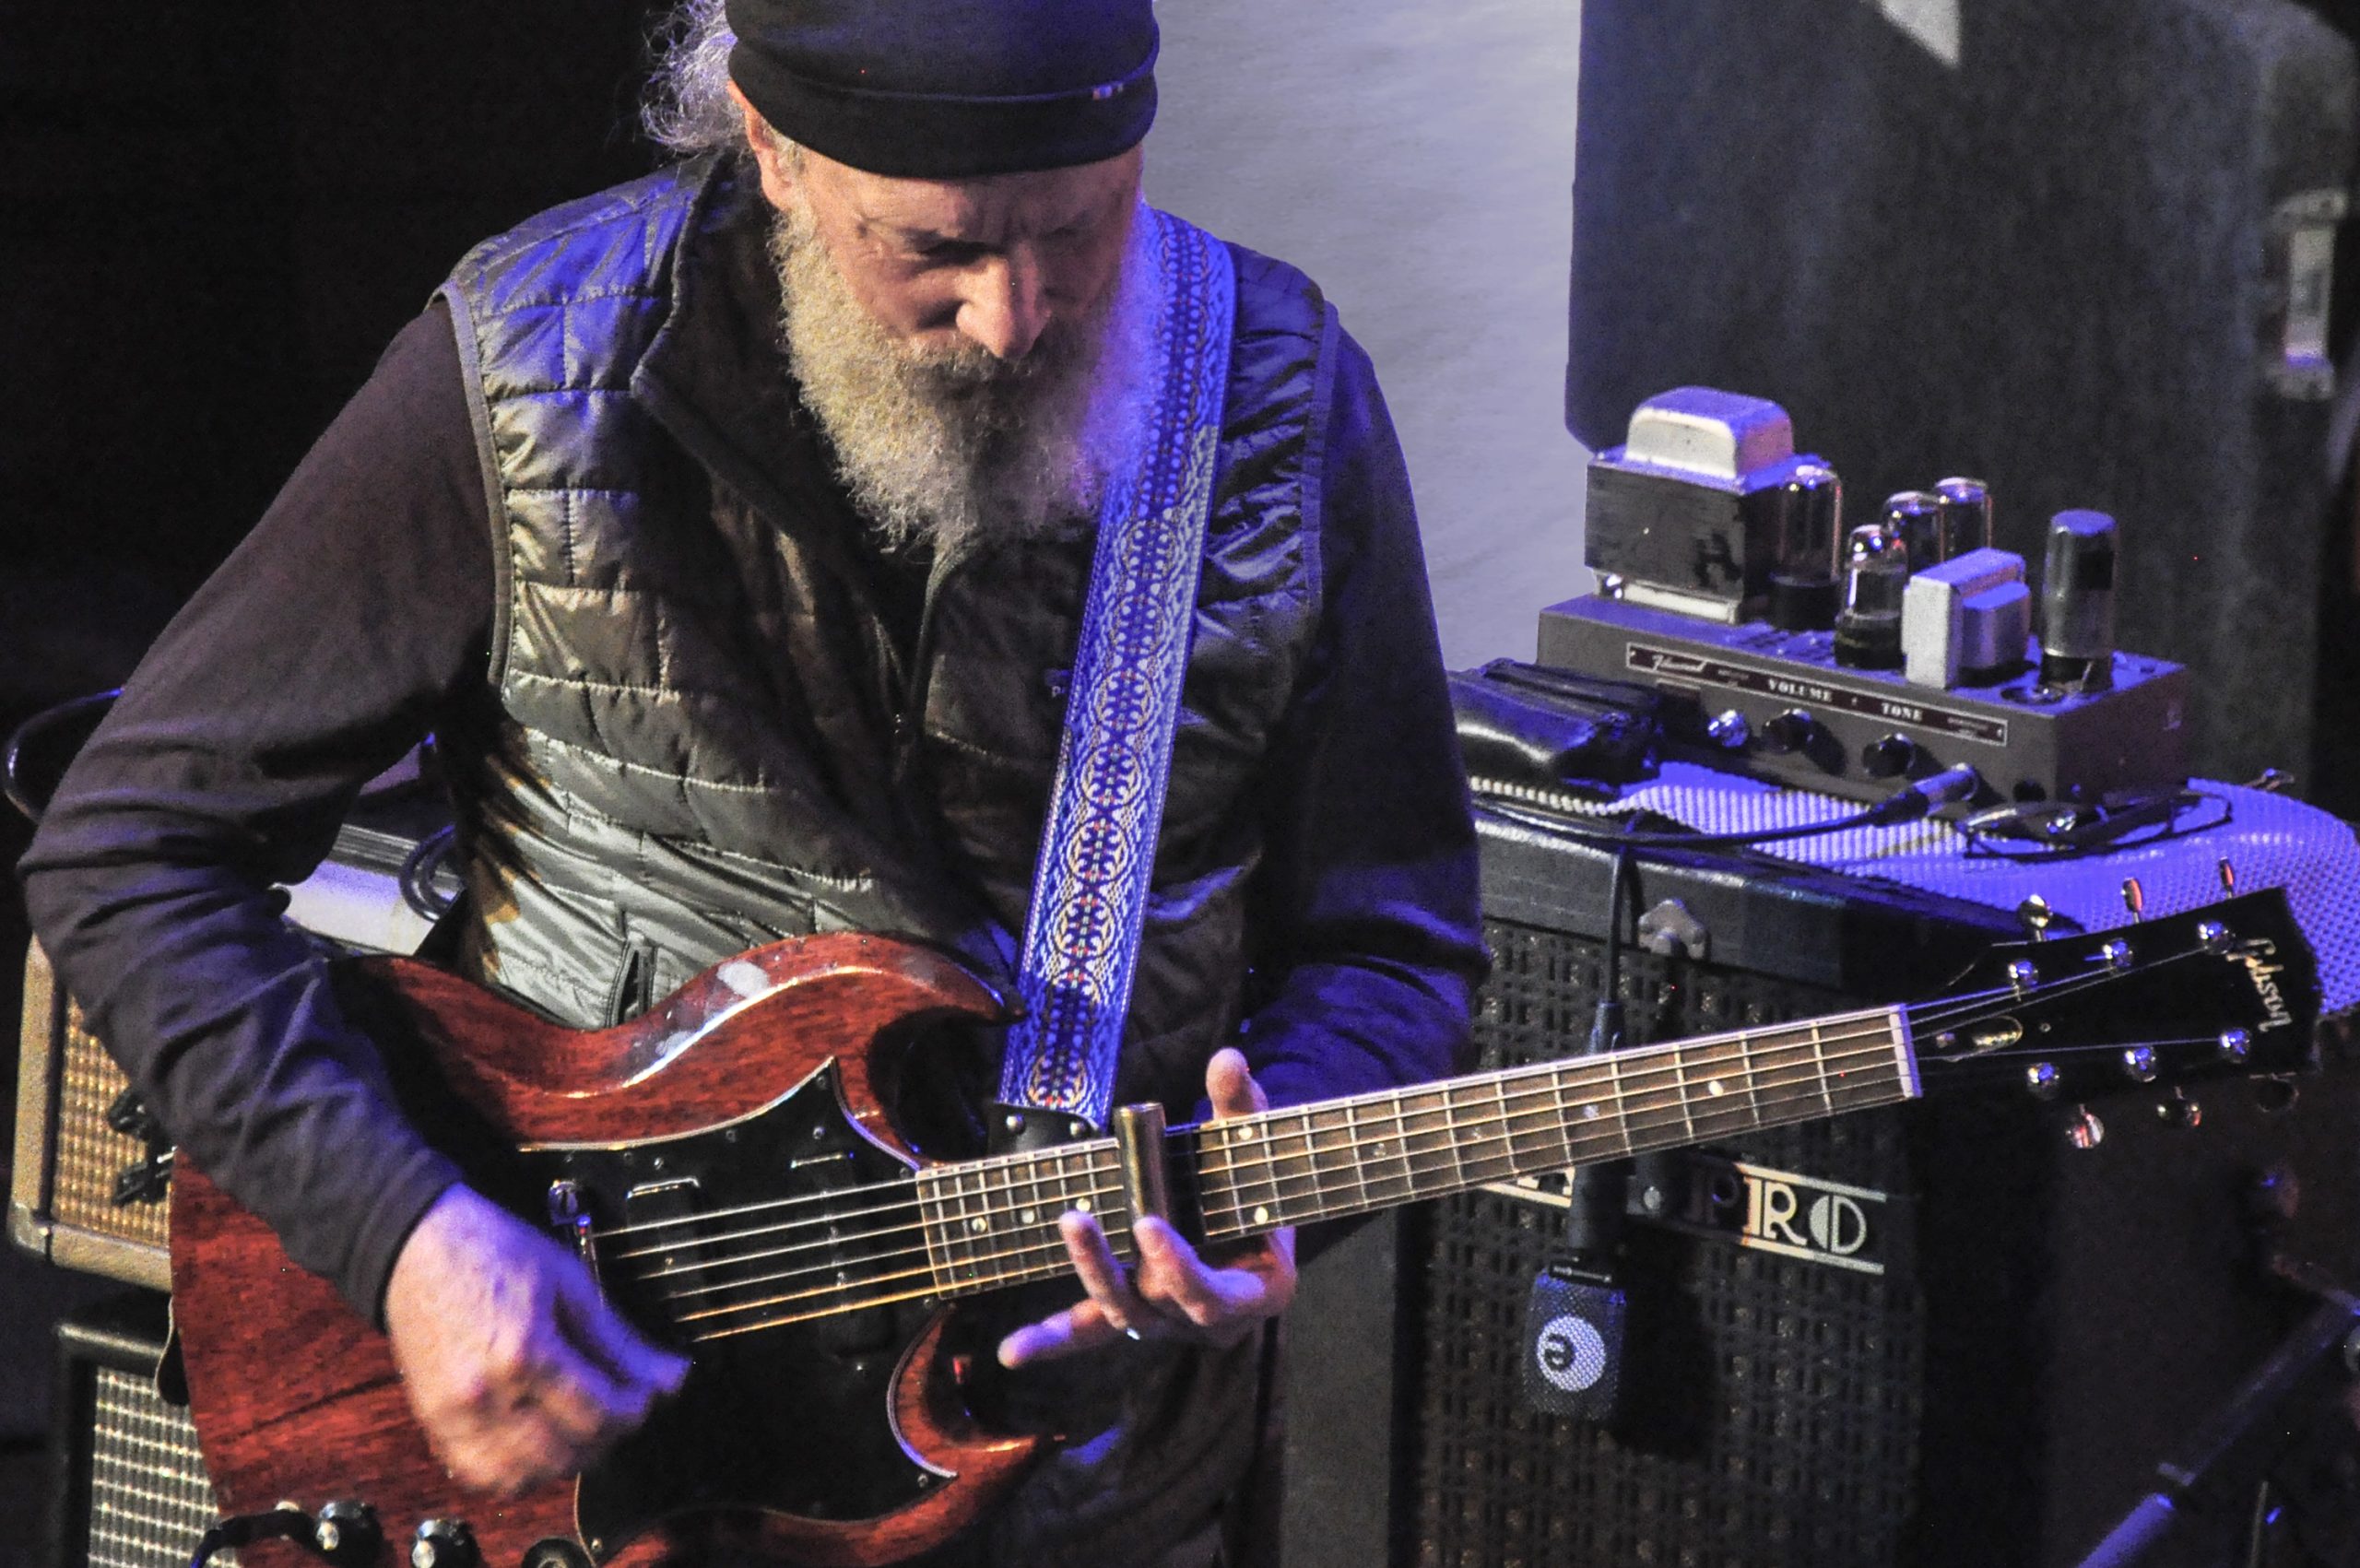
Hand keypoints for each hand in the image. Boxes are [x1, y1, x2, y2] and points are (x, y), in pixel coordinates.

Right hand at [384, 1184, 689, 1495]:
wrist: (418, 1247)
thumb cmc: (491, 1253)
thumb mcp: (569, 1283)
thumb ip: (620, 1341)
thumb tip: (670, 1377)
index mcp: (524, 1353)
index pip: (598, 1415)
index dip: (635, 1410)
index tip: (647, 1395)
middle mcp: (485, 1395)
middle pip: (566, 1454)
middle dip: (606, 1438)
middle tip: (619, 1408)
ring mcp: (453, 1416)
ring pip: (524, 1477)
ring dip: (564, 1461)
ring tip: (580, 1426)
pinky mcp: (434, 1424)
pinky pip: (482, 1476)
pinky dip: (517, 1472)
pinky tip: (537, 1443)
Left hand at [996, 1048, 1295, 1366]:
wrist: (1251, 1208)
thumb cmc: (1255, 1177)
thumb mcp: (1254, 1143)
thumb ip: (1242, 1107)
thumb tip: (1228, 1060)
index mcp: (1255, 1291)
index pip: (1212, 1297)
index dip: (1179, 1269)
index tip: (1149, 1224)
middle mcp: (1208, 1319)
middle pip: (1154, 1307)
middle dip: (1111, 1268)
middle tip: (1080, 1218)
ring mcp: (1167, 1319)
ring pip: (1120, 1313)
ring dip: (1088, 1270)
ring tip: (1067, 1222)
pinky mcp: (1133, 1314)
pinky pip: (1090, 1333)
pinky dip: (1052, 1342)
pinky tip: (1012, 1353)